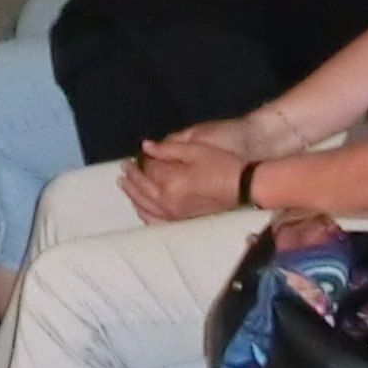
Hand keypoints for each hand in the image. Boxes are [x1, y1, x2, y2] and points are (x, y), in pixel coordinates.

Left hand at [120, 134, 248, 222]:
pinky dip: (145, 213)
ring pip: (145, 206)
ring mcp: (174, 214)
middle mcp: (168, 202)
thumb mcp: (195, 150)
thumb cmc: (222, 164)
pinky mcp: (182, 220)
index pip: (147, 171)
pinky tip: (141, 207)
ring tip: (125, 184)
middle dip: (132, 177)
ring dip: (133, 194)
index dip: (140, 161)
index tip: (134, 155)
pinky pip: (156, 220)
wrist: (243, 187)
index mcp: (171, 183)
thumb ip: (167, 149)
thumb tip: (145, 146)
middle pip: (142, 190)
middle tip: (124, 167)